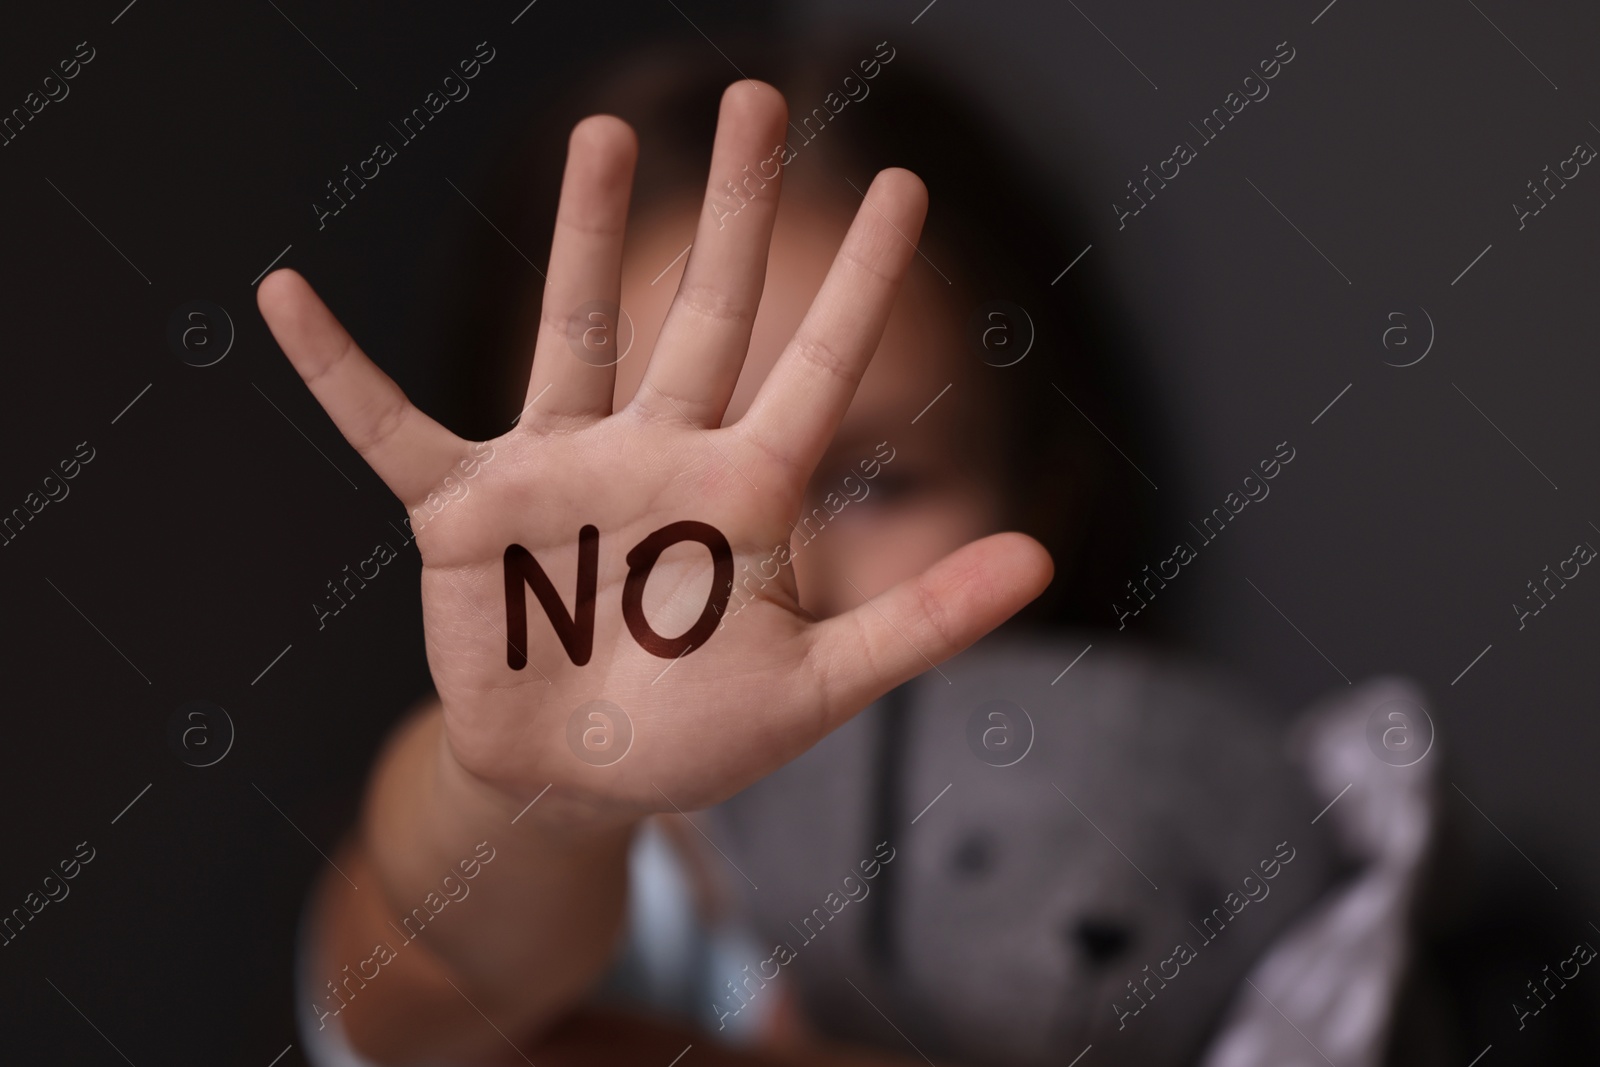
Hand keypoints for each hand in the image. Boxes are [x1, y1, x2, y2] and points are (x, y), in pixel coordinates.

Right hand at [257, 80, 1050, 824]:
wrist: (582, 780)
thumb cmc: (702, 734)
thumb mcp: (819, 687)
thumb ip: (919, 622)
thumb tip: (1044, 560)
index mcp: (744, 491)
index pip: (816, 365)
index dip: (857, 278)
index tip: (900, 183)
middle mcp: (656, 454)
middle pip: (701, 310)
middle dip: (733, 208)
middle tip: (761, 97)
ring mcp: (557, 471)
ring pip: (572, 331)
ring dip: (581, 236)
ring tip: (604, 137)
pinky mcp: (464, 512)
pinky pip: (389, 427)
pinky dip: (338, 372)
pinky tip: (284, 294)